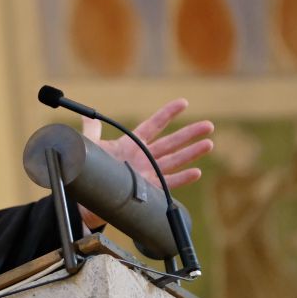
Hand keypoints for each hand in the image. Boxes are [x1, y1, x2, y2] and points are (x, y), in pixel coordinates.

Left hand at [78, 99, 213, 228]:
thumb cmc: (92, 169)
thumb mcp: (91, 146)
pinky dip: (182, 178)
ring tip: (209, 143)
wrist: (90, 195)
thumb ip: (92, 130)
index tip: (183, 103)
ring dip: (192, 153)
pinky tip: (196, 172)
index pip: (153, 125)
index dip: (167, 114)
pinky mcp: (149, 188)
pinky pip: (168, 183)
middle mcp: (144, 156)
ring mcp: (148, 172)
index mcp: (132, 143)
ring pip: (174, 160)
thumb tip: (87, 115)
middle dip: (189, 133)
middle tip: (209, 125)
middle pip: (171, 142)